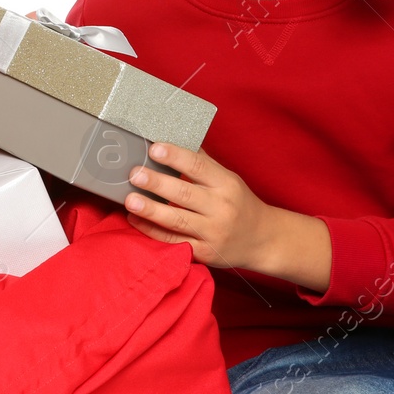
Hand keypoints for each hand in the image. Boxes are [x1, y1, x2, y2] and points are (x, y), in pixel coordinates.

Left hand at [125, 143, 332, 291]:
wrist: (263, 240)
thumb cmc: (239, 203)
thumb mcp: (228, 179)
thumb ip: (203, 164)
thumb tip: (173, 140)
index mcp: (226, 184)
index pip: (199, 167)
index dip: (176, 157)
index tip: (154, 148)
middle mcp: (221, 208)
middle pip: (184, 194)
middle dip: (157, 184)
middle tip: (134, 174)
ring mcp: (213, 233)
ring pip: (177, 221)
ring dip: (151, 210)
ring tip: (130, 200)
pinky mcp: (205, 253)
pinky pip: (174, 242)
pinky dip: (153, 231)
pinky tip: (136, 220)